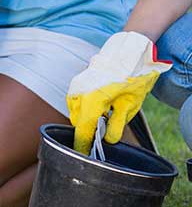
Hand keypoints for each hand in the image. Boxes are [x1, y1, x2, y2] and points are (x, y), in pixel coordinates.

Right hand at [66, 31, 171, 152]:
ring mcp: (76, 84)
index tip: (84, 153)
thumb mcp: (130, 106)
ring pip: (74, 110)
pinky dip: (83, 106)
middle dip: (87, 128)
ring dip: (84, 117)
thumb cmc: (131, 78)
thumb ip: (116, 125)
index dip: (83, 143)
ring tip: (103, 116)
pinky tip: (99, 104)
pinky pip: (75, 99)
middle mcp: (79, 93)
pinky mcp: (78, 79)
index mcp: (91, 102)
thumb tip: (108, 139)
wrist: (129, 53)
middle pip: (77, 120)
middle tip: (102, 132)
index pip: (82, 130)